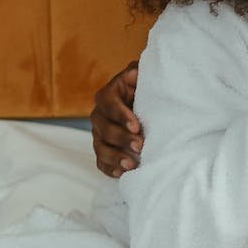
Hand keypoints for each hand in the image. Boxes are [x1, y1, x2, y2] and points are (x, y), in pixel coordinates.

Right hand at [91, 60, 141, 176]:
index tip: (137, 126)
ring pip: (100, 147)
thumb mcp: (145, 75)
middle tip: (140, 146)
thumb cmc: (147, 88)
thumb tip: (136, 73)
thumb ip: (140, 72)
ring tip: (131, 165)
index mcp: (109, 94)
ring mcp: (100, 134)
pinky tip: (122, 174)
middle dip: (121, 138)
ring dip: (114, 157)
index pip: (109, 104)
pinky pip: (101, 161)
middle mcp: (100, 114)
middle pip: (103, 128)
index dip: (121, 115)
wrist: (148, 104)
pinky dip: (110, 169)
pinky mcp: (104, 149)